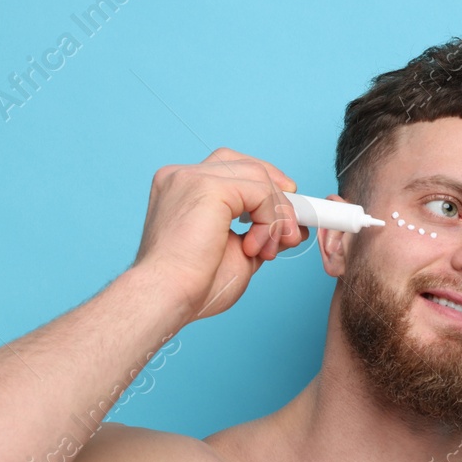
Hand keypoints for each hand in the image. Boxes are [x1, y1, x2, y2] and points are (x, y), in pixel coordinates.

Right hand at [131, 147, 310, 321]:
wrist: (166, 297)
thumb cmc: (193, 285)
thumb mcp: (238, 253)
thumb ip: (262, 234)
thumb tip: (295, 226)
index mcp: (182, 188)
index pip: (231, 168)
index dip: (265, 186)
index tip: (286, 215)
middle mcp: (182, 176)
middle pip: (246, 164)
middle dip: (277, 195)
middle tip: (288, 233)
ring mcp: (191, 177)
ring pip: (258, 176)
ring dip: (276, 215)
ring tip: (268, 250)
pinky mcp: (207, 186)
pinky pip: (260, 190)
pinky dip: (269, 220)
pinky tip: (254, 248)